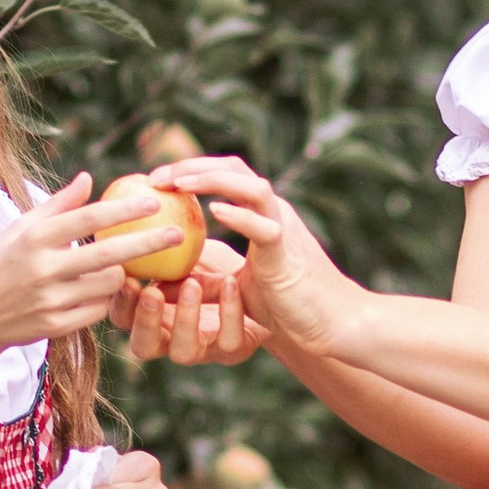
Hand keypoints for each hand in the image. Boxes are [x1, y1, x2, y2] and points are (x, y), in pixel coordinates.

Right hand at [0, 174, 179, 356]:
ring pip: (109, 285)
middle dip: (149, 243)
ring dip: (122, 274)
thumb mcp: (20, 229)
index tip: (154, 200)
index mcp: (34, 239)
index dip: (124, 209)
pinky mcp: (57, 327)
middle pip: (109, 254)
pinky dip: (105, 300)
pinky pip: (99, 310)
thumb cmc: (1, 264)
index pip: (88, 219)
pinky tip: (101, 292)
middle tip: (178, 234)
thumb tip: (87, 178)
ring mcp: (51, 300)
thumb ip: (57, 205)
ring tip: (119, 268)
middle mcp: (43, 269)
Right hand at [118, 235, 263, 367]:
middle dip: (144, 319)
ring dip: (185, 317)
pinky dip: (228, 310)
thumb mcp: (189, 255)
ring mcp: (204, 349)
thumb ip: (164, 248)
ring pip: (183, 351)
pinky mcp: (235, 350)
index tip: (126, 276)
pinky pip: (228, 340)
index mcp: (153, 316)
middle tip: (151, 291)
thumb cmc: (219, 269)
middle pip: (143, 345)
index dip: (119, 302)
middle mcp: (172, 339)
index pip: (123, 317)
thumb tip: (136, 221)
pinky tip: (231, 282)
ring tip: (192, 284)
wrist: (268, 290)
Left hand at [167, 158, 364, 357]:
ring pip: (252, 186)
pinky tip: (215, 212)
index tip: (157, 180)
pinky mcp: (288, 253)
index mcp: (263, 215)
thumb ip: (206, 282)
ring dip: (212, 179)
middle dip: (193, 166)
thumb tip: (163, 284)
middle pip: (235, 168)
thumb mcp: (237, 290)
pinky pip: (265, 226)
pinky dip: (240, 216)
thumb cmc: (289, 307)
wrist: (333, 323)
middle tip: (155, 176)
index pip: (227, 175)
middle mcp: (274, 212)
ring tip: (178, 183)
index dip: (192, 170)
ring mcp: (284, 228)